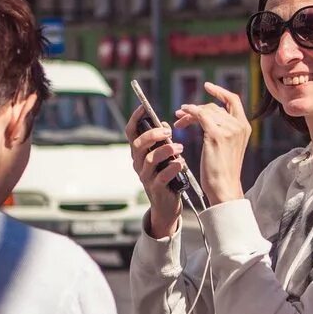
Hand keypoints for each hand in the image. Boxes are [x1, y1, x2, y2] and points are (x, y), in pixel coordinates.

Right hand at [125, 106, 185, 237]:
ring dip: (166, 150)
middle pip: (138, 144)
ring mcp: (145, 176)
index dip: (135, 119)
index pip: (131, 132)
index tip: (143, 107)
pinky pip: (162, 176)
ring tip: (180, 147)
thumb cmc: (166, 177)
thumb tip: (165, 126)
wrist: (166, 206)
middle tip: (168, 131)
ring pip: (150, 159)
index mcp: (139, 153)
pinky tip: (181, 163)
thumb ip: (162, 143)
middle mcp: (138, 163)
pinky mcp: (156, 188)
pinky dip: (172, 168)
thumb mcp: (163, 157)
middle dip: (153, 135)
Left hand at [175, 83, 249, 206]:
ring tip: (178, 121)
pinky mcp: (216, 135)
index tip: (207, 86)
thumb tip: (204, 116)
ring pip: (206, 110)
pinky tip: (182, 115)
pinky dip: (190, 112)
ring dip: (189, 113)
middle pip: (214, 106)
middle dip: (196, 108)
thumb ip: (222, 129)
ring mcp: (229, 130)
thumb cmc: (222, 170)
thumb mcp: (227, 146)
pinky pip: (201, 115)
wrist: (223, 186)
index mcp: (244, 127)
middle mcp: (239, 125)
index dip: (220, 91)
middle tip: (180, 114)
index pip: (233, 100)